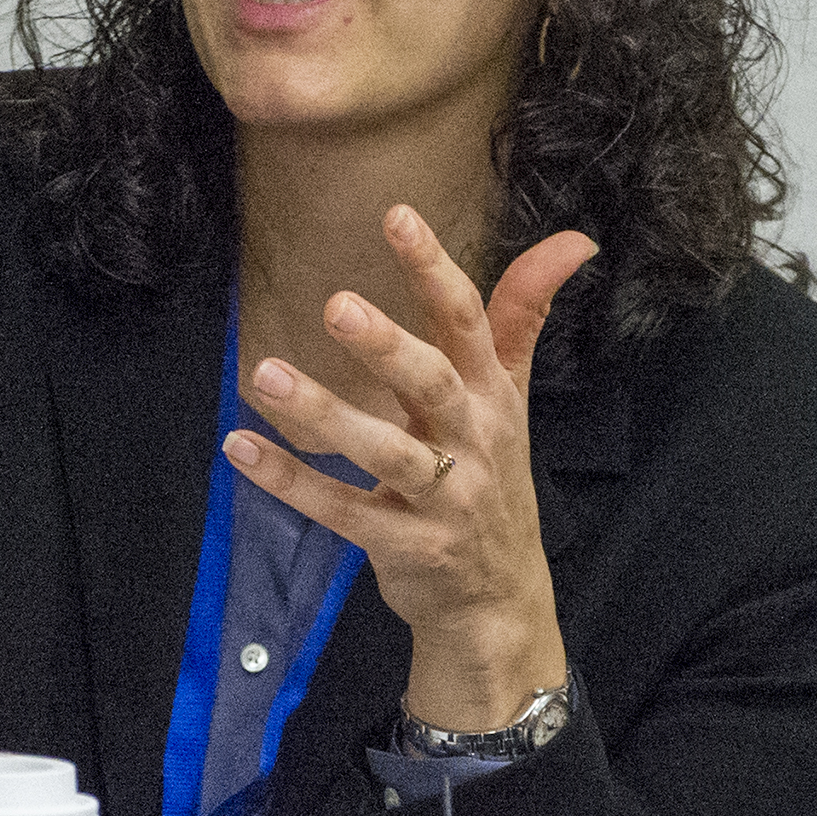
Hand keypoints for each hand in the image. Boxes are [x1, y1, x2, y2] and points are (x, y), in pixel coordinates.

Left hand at [228, 206, 596, 732]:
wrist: (497, 599)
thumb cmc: (492, 480)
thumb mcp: (512, 398)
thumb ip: (524, 315)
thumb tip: (575, 239)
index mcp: (493, 397)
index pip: (470, 322)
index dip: (435, 270)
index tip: (396, 216)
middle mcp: (474, 442)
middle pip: (433, 385)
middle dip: (388, 346)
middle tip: (336, 305)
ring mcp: (440, 498)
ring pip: (384, 451)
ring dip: (324, 413)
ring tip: (267, 375)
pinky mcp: (403, 544)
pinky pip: (341, 511)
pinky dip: (290, 481)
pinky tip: (241, 448)